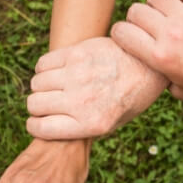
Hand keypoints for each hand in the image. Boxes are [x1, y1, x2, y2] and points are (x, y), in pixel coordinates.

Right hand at [26, 37, 167, 139]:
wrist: (148, 66)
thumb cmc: (130, 98)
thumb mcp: (113, 124)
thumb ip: (83, 128)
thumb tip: (51, 129)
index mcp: (92, 124)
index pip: (41, 128)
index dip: (35, 126)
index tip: (39, 122)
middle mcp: (82, 101)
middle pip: (34, 104)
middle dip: (37, 107)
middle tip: (49, 104)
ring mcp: (78, 75)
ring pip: (36, 83)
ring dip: (42, 87)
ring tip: (56, 86)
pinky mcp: (77, 53)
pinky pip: (43, 63)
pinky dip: (45, 69)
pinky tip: (58, 71)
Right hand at [111, 0, 182, 92]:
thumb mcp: (178, 89)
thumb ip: (158, 83)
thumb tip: (144, 81)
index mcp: (159, 57)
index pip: (122, 32)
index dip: (120, 32)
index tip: (126, 34)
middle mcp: (170, 35)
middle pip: (136, 11)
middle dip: (137, 18)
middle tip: (148, 26)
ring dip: (156, 4)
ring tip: (165, 14)